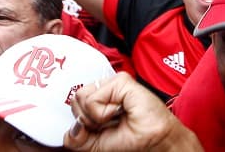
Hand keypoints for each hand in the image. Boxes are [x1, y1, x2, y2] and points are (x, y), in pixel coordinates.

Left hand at [64, 73, 202, 151]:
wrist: (152, 142)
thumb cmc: (131, 139)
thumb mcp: (95, 144)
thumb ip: (77, 138)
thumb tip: (71, 128)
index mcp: (100, 98)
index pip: (75, 103)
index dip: (80, 120)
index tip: (97, 129)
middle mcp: (105, 88)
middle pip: (75, 99)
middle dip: (87, 119)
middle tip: (107, 124)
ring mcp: (113, 83)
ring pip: (81, 97)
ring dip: (95, 116)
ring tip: (114, 117)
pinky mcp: (121, 81)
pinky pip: (93, 99)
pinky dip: (103, 113)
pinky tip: (121, 112)